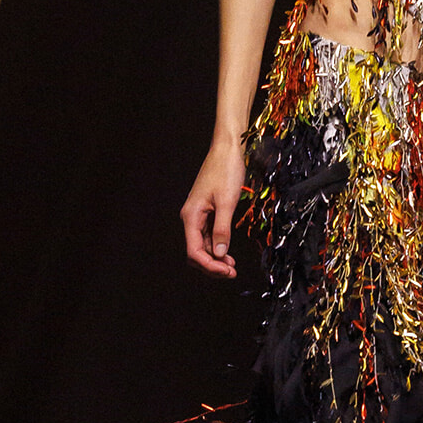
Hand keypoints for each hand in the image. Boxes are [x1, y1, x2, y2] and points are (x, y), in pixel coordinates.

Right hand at [181, 138, 246, 275]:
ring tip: (231, 266)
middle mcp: (191, 217)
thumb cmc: (225, 170)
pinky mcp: (207, 211)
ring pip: (203, 245)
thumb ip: (222, 229)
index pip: (194, 251)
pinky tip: (227, 252)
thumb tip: (219, 253)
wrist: (227, 149)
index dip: (209, 265)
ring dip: (215, 258)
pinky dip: (217, 246)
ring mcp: (199, 214)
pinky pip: (208, 234)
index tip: (227, 271)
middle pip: (196, 251)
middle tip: (231, 272)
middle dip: (211, 265)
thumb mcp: (227, 202)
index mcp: (191, 216)